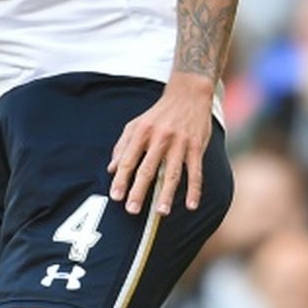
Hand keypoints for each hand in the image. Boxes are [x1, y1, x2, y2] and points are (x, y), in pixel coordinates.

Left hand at [108, 73, 213, 215]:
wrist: (188, 94)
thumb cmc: (158, 114)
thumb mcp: (136, 124)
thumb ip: (122, 146)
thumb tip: (111, 169)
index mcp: (142, 133)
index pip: (128, 160)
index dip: (121, 180)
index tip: (115, 197)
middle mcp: (159, 138)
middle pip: (148, 169)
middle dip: (139, 191)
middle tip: (132, 210)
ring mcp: (179, 143)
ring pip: (172, 173)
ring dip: (166, 194)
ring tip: (161, 212)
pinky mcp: (196, 147)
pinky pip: (195, 171)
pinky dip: (194, 189)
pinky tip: (192, 205)